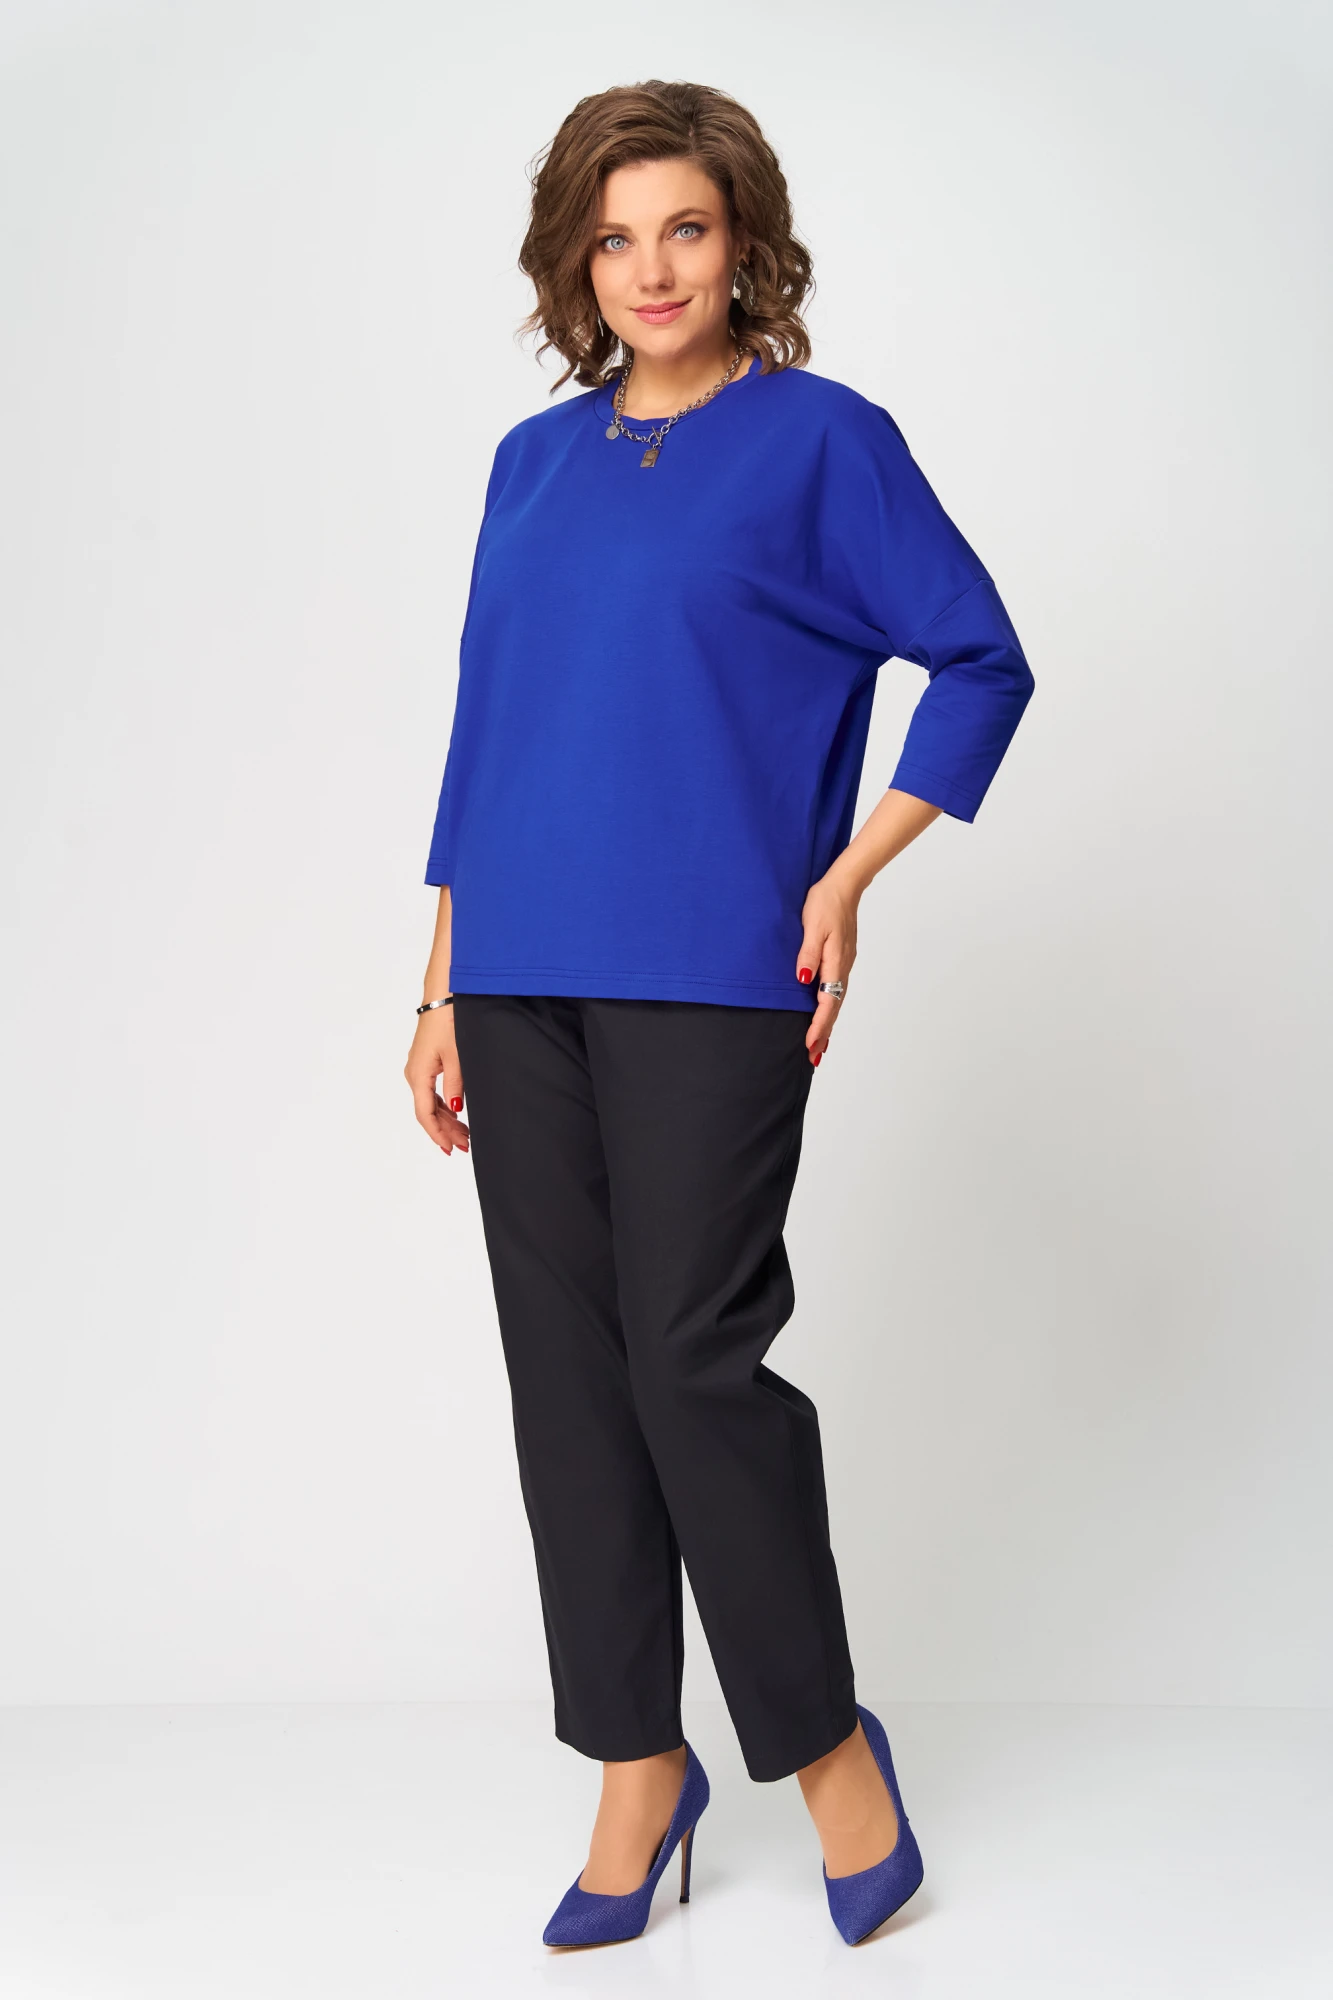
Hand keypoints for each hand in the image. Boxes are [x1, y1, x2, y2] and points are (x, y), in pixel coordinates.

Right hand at [404, 1006, 469, 1153]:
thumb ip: (456, 1085)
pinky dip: (443, 1105)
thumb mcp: (457, 1056)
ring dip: (446, 1119)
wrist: (443, 996)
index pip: (425, 1114)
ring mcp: (419, 1067)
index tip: (450, 1148)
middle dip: (445, 1130)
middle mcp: (414, 1073)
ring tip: (464, 1134)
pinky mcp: (426, 1061)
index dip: (437, 1134)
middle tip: (465, 1145)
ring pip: (430, 1102)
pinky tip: (456, 1114)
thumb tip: (455, 1109)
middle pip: (427, 1111)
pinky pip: (431, 1090)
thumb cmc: (449, 1021)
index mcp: (419, 1075)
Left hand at [796, 871, 858, 1064]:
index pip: (827, 1002)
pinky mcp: (840, 960)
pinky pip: (835, 991)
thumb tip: (804, 979)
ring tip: (818, 1046)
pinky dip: (829, 1009)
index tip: (810, 1044)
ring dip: (827, 1024)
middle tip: (813, 1057)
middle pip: (833, 1008)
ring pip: (836, 1001)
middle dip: (823, 1033)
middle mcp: (842, 967)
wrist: (843, 885)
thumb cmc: (825, 903)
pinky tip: (824, 1014)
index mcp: (835, 962)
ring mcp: (843, 964)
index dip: (818, 1025)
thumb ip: (808, 953)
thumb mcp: (813, 925)